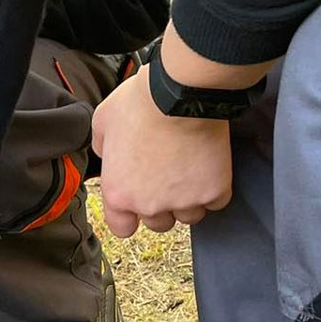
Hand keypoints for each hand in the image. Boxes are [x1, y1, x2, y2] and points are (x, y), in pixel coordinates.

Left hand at [90, 21, 270, 235]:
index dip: (131, 216)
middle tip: (168, 176)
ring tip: (190, 169)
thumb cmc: (140, 102)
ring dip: (190, 199)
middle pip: (159, 223)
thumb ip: (103, 148)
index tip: (139, 201)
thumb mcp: (103, 122)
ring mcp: (184, 201)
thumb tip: (108, 155)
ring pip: (190, 216)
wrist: (180, 93)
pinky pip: (217, 201)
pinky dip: (215, 187)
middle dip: (163, 205)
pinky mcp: (214, 190)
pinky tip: (210, 166)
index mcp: (119, 193)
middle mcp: (150, 204)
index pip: (122, 228)